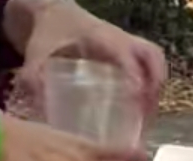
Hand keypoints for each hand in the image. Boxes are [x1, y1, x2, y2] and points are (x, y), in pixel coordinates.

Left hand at [19, 0, 167, 111]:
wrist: (54, 12)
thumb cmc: (48, 32)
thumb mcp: (37, 52)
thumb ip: (34, 76)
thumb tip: (35, 106)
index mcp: (100, 37)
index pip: (126, 56)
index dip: (136, 77)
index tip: (137, 101)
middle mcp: (119, 38)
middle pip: (152, 57)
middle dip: (155, 86)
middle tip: (146, 115)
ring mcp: (127, 42)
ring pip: (156, 60)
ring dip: (158, 86)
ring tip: (148, 117)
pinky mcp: (129, 49)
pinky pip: (151, 64)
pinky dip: (154, 84)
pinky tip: (144, 108)